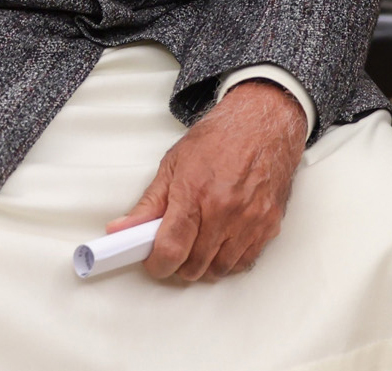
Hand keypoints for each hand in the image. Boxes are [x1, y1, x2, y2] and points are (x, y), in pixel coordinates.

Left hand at [108, 79, 306, 281]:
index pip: (170, 250)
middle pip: (194, 266)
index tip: (154, 261)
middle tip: (176, 247)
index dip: (157, 264)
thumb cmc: (221, 137)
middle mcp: (224, 210)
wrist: (263, 121)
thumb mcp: (175, 163)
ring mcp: (250, 219)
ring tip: (199, 243)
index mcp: (195, 193)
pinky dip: (230, 259)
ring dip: (205, 265)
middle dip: (179, 264)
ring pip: (219, 269)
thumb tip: (122, 230)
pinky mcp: (269, 223)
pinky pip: (245, 261)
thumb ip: (149, 203)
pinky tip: (223, 242)